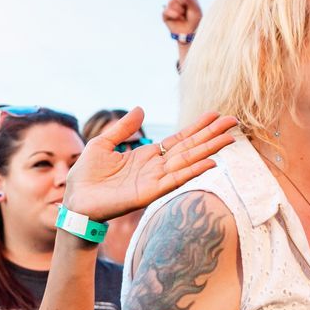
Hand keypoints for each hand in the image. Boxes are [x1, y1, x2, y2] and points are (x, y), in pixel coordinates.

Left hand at [61, 108, 238, 223]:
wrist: (75, 199)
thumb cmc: (86, 176)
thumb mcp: (102, 144)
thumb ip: (123, 129)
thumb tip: (140, 109)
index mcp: (146, 156)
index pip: (178, 140)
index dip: (197, 128)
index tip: (216, 115)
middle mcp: (155, 167)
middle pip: (190, 148)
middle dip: (211, 135)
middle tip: (234, 122)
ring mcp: (155, 180)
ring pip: (188, 162)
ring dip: (209, 151)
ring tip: (229, 139)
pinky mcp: (149, 193)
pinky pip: (175, 180)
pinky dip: (193, 171)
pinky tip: (210, 163)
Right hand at [163, 0, 201, 37]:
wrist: (190, 33)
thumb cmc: (196, 21)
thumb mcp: (196, 9)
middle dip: (182, 0)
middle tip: (187, 9)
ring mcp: (171, 5)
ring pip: (171, 2)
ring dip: (179, 10)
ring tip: (184, 16)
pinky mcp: (165, 14)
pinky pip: (166, 10)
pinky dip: (173, 14)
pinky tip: (177, 18)